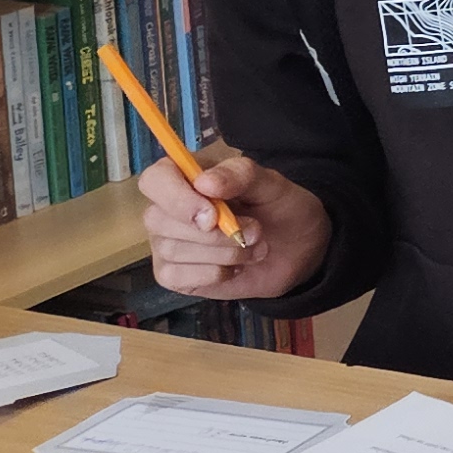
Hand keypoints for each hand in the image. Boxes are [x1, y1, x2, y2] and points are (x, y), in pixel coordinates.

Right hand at [136, 149, 326, 301]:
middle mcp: (168, 209)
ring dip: (223, 253)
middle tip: (256, 231)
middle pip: (158, 219)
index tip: (212, 215)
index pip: (155, 179)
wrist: (298, 250)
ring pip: (172, 250)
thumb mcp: (272, 184)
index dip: (176, 197)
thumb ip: (240, 175)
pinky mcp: (173, 274)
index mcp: (187, 177)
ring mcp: (167, 243)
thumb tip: (203, 181)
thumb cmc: (279, 208)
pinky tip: (236, 267)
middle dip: (213, 233)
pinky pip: (175, 277)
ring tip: (254, 246)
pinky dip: (213, 273)